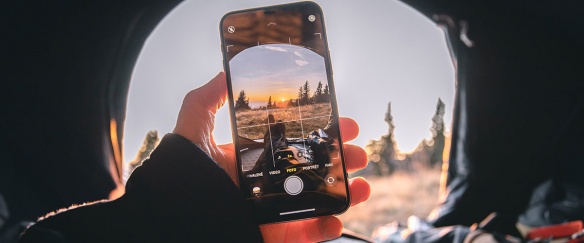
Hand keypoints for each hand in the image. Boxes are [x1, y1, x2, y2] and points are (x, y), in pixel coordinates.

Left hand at [174, 72, 369, 241]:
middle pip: (311, 170)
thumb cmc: (181, 174)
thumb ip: (206, 101)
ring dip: (341, 193)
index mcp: (253, 159)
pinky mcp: (274, 234)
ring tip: (360, 185)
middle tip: (356, 152)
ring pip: (315, 201)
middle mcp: (267, 184)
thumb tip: (224, 74)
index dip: (319, 133)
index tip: (342, 123)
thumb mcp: (192, 130)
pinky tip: (337, 217)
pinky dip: (324, 228)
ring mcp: (273, 210)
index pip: (294, 143)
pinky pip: (303, 234)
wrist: (175, 215)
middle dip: (338, 160)